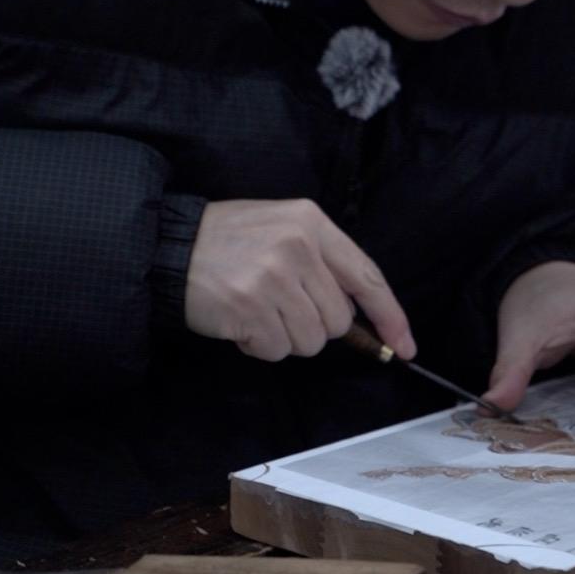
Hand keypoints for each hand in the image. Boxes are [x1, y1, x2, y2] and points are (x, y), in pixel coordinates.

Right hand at [185, 198, 414, 363]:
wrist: (171, 246)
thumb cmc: (230, 242)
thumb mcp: (282, 229)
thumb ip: (323, 263)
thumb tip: (360, 317)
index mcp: (312, 222)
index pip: (366, 276)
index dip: (390, 315)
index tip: (403, 345)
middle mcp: (298, 246)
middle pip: (338, 320)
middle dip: (313, 326)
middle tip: (279, 306)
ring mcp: (274, 277)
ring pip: (311, 341)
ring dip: (285, 338)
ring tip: (257, 310)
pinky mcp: (251, 307)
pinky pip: (278, 350)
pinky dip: (260, 346)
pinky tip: (240, 321)